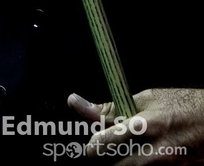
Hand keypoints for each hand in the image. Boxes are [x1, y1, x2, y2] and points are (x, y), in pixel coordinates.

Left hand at [67, 88, 203, 163]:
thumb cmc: (181, 106)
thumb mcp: (146, 99)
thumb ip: (110, 107)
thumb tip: (77, 104)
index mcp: (142, 128)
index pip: (99, 147)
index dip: (92, 144)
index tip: (95, 139)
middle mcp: (151, 155)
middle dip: (103, 157)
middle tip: (110, 146)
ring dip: (120, 163)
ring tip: (128, 149)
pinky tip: (142, 156)